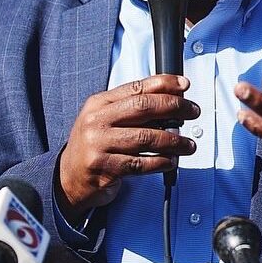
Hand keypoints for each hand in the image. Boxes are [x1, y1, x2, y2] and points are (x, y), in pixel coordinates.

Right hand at [57, 75, 200, 215]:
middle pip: (143, 107)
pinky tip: (171, 161)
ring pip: (146, 138)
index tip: (184, 85)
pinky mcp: (105, 168)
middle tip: (192, 111)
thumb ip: (131, 109)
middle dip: (174, 107)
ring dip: (174, 141)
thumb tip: (171, 101)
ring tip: (188, 144)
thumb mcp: (105, 119)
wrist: (69, 178)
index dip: (164, 84)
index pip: (136, 87)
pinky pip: (141, 164)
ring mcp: (99, 145)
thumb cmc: (94, 146)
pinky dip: (161, 162)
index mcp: (99, 103)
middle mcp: (97, 121)